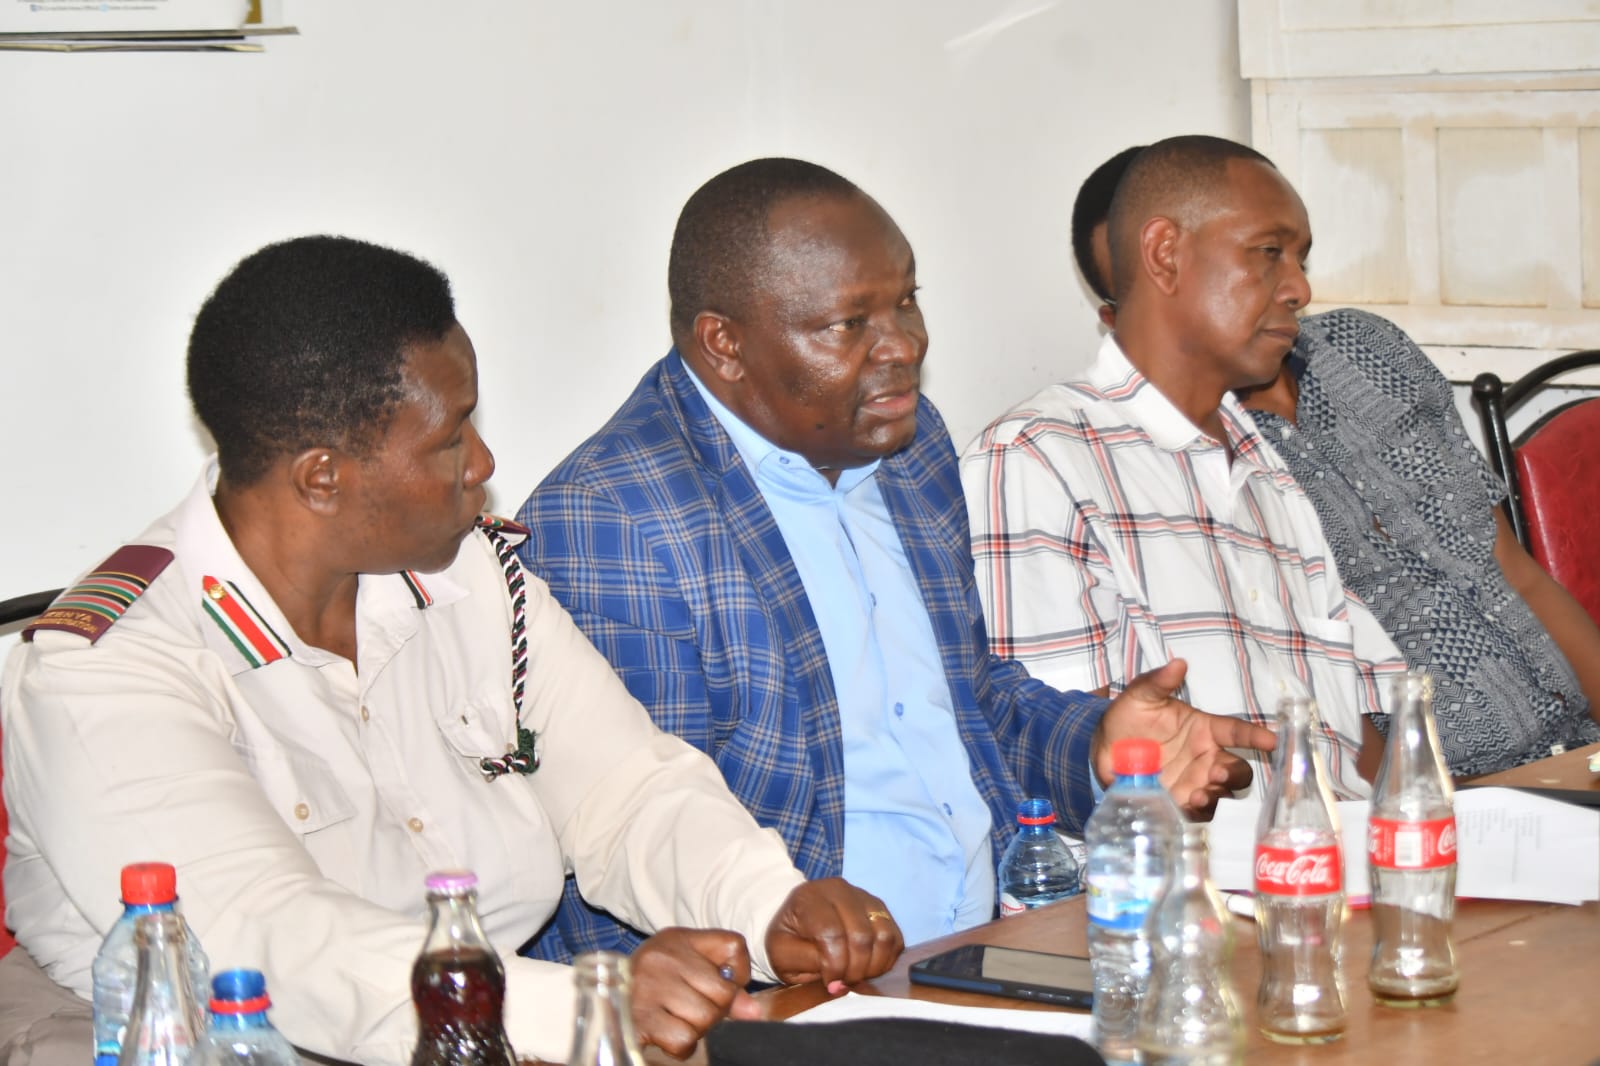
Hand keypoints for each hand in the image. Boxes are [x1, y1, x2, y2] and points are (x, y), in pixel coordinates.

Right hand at [629, 928, 759, 1058]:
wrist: (599, 999)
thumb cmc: (650, 983)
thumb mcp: (686, 969)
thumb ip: (724, 984)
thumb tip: (753, 1012)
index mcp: (679, 939)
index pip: (734, 946)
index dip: (737, 974)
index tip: (720, 984)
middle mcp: (663, 957)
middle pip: (723, 992)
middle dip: (716, 1010)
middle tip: (694, 1011)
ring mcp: (649, 987)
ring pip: (705, 1018)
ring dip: (698, 1029)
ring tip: (679, 1021)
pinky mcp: (640, 1018)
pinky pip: (683, 1039)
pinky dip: (682, 1045)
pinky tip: (668, 1035)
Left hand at [764, 878, 902, 990]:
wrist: (796, 920)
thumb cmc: (787, 939)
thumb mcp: (783, 954)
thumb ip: (810, 964)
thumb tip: (839, 982)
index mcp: (809, 898)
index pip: (833, 934)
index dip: (835, 966)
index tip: (831, 984)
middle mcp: (839, 890)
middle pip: (861, 936)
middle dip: (855, 969)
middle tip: (844, 982)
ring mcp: (863, 896)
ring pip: (884, 935)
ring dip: (873, 965)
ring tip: (856, 975)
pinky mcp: (880, 908)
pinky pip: (894, 937)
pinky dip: (886, 959)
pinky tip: (867, 966)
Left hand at [1092, 659, 1275, 818]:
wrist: (1103, 749)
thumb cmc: (1128, 719)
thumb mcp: (1140, 697)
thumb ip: (1158, 682)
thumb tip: (1177, 663)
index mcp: (1204, 730)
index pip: (1236, 731)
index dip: (1255, 736)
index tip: (1272, 740)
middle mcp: (1207, 757)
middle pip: (1238, 769)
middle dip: (1235, 774)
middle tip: (1217, 773)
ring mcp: (1196, 782)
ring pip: (1224, 793)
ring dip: (1218, 795)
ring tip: (1199, 794)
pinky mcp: (1181, 802)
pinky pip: (1201, 812)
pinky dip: (1200, 812)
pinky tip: (1188, 805)